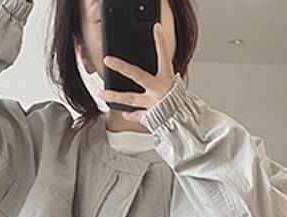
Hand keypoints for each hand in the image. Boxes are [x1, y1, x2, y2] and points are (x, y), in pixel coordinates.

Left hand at [98, 5, 176, 123]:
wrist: (184, 119)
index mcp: (166, 79)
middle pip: (137, 75)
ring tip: (102, 93)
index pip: (164, 56)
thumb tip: (157, 49)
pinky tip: (123, 113)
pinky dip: (130, 115)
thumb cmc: (178, 99)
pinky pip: (137, 115)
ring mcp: (152, 104)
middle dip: (122, 67)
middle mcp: (157, 90)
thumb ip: (163, 67)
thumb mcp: (172, 79)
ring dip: (114, 96)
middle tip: (108, 60)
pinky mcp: (150, 116)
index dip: (161, 41)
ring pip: (130, 99)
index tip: (156, 28)